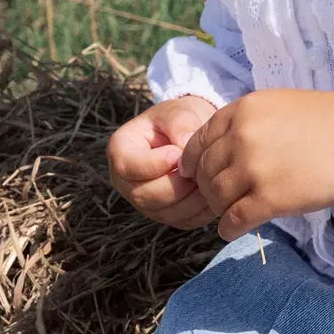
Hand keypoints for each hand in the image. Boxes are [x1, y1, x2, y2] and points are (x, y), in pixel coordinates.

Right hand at [106, 95, 219, 229]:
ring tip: (209, 178)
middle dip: (176, 185)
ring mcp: (144, 202)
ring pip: (165, 213)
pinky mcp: (166, 215)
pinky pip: (182, 221)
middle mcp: (126, 182)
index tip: (178, 154)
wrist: (188, 134)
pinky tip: (213, 191)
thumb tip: (185, 150)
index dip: (154, 164)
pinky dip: (201, 210)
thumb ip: (180, 124)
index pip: (128, 167)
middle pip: (145, 196)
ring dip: (192, 199)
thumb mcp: (177, 112)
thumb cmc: (178, 119)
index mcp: (121, 151)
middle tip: (199, 170)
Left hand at [176, 89, 333, 242]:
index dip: (194, 161)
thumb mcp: (278, 106)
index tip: (196, 174)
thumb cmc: (328, 120)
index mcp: (242, 111)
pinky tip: (234, 230)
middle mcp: (241, 137)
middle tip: (219, 198)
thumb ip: (248, 123)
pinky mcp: (269, 199)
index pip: (199, 140)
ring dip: (220, 208)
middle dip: (209, 187)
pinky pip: (234, 220)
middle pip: (205, 171)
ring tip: (231, 212)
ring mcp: (253, 168)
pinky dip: (229, 228)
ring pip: (216, 197)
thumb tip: (225, 150)